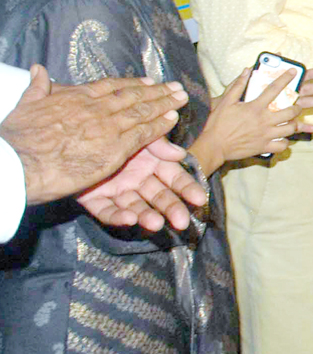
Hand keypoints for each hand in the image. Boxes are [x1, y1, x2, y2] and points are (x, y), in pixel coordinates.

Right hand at [1, 65, 188, 205]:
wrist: (19, 162)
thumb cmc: (17, 138)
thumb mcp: (24, 106)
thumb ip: (37, 88)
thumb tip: (38, 69)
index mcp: (76, 98)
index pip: (110, 86)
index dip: (131, 83)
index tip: (148, 80)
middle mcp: (96, 108)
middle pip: (133, 95)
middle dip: (157, 90)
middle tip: (176, 86)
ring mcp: (108, 127)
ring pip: (143, 111)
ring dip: (164, 103)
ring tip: (181, 97)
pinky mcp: (115, 148)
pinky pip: (144, 134)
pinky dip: (160, 125)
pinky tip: (173, 120)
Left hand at [76, 138, 207, 231]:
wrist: (70, 130)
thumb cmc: (110, 128)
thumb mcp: (140, 134)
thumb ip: (158, 144)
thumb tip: (180, 154)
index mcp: (151, 162)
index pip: (175, 177)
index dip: (187, 188)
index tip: (200, 200)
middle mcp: (137, 178)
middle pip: (158, 195)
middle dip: (172, 208)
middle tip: (183, 223)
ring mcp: (117, 190)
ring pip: (135, 206)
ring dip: (147, 215)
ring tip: (156, 224)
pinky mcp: (94, 199)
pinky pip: (106, 210)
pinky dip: (118, 216)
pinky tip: (128, 219)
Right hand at [190, 68, 305, 170]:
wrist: (213, 145)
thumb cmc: (218, 123)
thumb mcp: (226, 101)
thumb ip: (238, 85)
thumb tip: (247, 70)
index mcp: (255, 107)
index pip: (274, 89)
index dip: (285, 78)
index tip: (293, 71)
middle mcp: (264, 120)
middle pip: (290, 112)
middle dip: (297, 107)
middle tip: (296, 106)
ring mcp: (266, 135)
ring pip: (290, 129)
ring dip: (293, 124)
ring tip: (291, 122)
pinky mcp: (264, 147)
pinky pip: (282, 146)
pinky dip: (285, 142)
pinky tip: (282, 138)